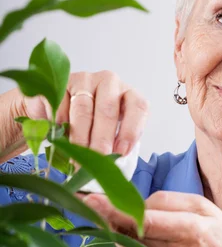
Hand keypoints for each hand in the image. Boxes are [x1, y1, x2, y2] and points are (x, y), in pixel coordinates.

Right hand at [19, 70, 148, 155]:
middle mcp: (109, 82)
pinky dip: (59, 125)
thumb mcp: (112, 135)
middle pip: (108, 110)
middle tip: (97, 159)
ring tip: (77, 157)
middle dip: (102, 138)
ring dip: (79, 136)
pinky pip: (60, 104)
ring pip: (83, 108)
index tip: (121, 153)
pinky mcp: (62, 82)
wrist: (66, 114)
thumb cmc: (97, 127)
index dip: (130, 131)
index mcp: (129, 95)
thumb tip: (109, 167)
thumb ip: (115, 147)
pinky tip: (59, 139)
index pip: (138, 107)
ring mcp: (85, 79)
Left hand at [84, 190, 221, 246]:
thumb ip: (172, 201)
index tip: (92, 199)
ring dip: (108, 219)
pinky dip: (119, 229)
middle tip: (81, 194)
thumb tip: (139, 202)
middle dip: (104, 210)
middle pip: (128, 228)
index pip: (146, 220)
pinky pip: (128, 244)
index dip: (116, 210)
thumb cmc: (220, 240)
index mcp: (190, 232)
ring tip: (96, 203)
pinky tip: (116, 218)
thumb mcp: (207, 210)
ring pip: (123, 236)